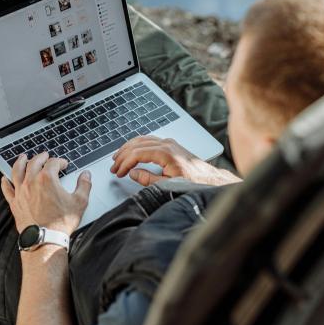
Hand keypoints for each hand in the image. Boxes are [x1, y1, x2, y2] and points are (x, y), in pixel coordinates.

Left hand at [1, 152, 91, 235]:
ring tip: (23, 157)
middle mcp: (32, 182)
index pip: (53, 163)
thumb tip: (86, 175)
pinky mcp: (15, 202)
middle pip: (34, 162)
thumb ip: (84, 185)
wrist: (46, 239)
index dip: (60, 161)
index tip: (64, 164)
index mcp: (47, 179)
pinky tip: (4, 178)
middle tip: (45, 156)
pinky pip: (7, 189)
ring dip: (20, 162)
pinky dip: (5, 182)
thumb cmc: (61, 222)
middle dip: (41, 157)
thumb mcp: (79, 202)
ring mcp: (21, 192)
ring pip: (17, 171)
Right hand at [110, 136, 240, 186]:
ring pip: (141, 139)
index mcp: (165, 153)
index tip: (118, 172)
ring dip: (128, 148)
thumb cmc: (193, 182)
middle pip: (137, 145)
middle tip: (114, 167)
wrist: (209, 179)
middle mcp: (166, 144)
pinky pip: (148, 140)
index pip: (137, 154)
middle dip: (123, 156)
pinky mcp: (170, 144)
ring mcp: (168, 142)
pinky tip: (131, 150)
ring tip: (118, 158)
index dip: (124, 163)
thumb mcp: (168, 185)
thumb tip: (133, 174)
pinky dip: (137, 145)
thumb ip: (148, 179)